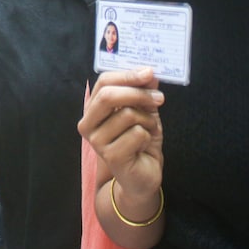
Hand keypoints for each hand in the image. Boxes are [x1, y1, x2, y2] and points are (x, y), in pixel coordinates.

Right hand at [77, 68, 164, 204]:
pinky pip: (137, 133)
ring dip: (148, 120)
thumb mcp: (143, 110)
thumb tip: (149, 73)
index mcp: (93, 109)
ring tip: (148, 130)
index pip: (103, 82)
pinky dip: (148, 136)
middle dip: (139, 93)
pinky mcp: (111, 157)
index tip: (149, 73)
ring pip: (128, 115)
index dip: (127, 75)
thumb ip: (143, 91)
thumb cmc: (140, 140)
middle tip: (159, 98)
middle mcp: (88, 125)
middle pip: (109, 96)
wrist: (143, 175)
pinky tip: (144, 145)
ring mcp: (97, 142)